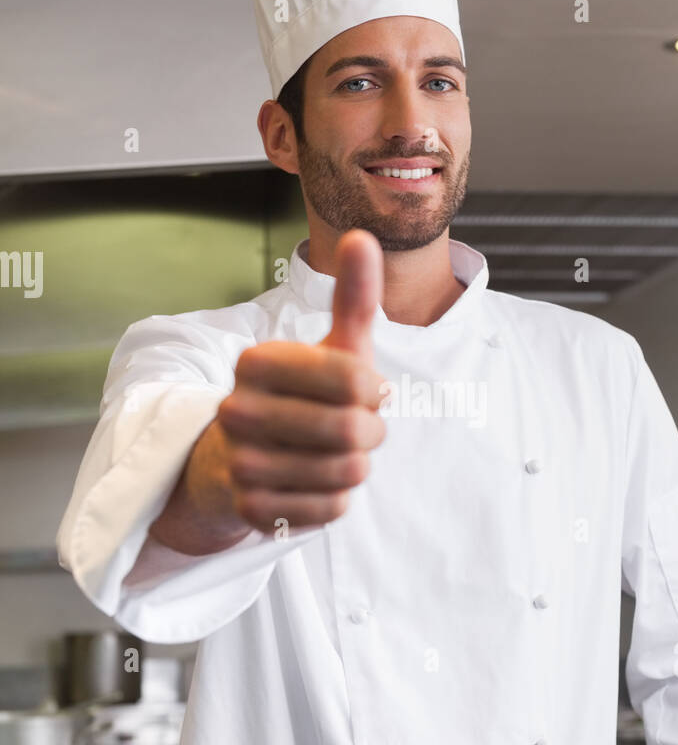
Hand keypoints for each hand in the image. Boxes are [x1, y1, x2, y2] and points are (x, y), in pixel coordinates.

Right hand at [216, 228, 387, 533]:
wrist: (236, 459)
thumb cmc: (299, 395)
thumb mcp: (328, 346)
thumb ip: (352, 295)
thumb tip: (362, 235)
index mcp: (255, 363)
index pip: (354, 380)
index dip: (373, 391)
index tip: (361, 391)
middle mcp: (236, 410)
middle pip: (353, 431)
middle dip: (370, 432)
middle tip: (354, 427)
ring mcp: (240, 462)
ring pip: (347, 473)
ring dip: (356, 466)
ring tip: (334, 453)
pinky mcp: (250, 508)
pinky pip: (331, 508)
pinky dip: (337, 497)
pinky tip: (315, 481)